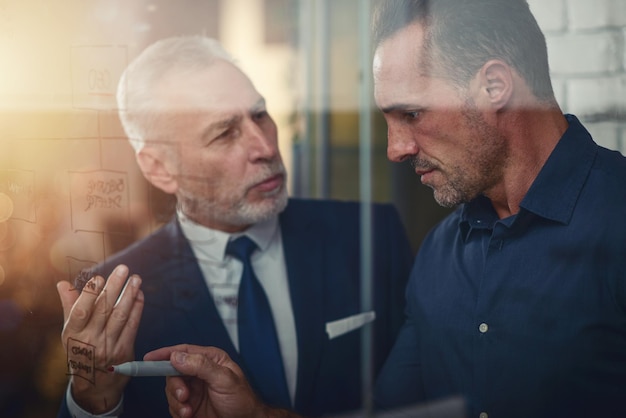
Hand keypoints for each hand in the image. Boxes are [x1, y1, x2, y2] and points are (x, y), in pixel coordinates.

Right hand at [57, 264, 143, 413]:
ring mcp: (108, 347)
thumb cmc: (81, 351)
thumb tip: (63, 283)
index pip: (81, 310)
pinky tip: (140, 295)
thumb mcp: (71, 333)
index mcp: (73, 335)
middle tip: (123, 269)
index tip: (99, 277)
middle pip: (104, 310)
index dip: (90, 293)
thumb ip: (70, 306)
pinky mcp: (125, 351)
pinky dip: (137, 309)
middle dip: (115, 287)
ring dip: (130, 295)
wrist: (95, 385)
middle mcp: (90, 341)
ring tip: (136, 279)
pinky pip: (132, 326)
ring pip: (120, 316)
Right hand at [145, 344, 298, 417]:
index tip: (149, 358)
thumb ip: (201, 366)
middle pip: (173, 372)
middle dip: (175, 386)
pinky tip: (189, 414)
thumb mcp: (224, 379)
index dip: (165, 353)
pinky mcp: (189, 405)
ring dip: (176, 401)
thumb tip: (178, 357)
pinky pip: (173, 405)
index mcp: (210, 359)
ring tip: (188, 409)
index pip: (184, 351)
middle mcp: (199, 372)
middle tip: (183, 396)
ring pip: (171, 390)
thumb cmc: (241, 399)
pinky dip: (177, 411)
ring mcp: (194, 389)